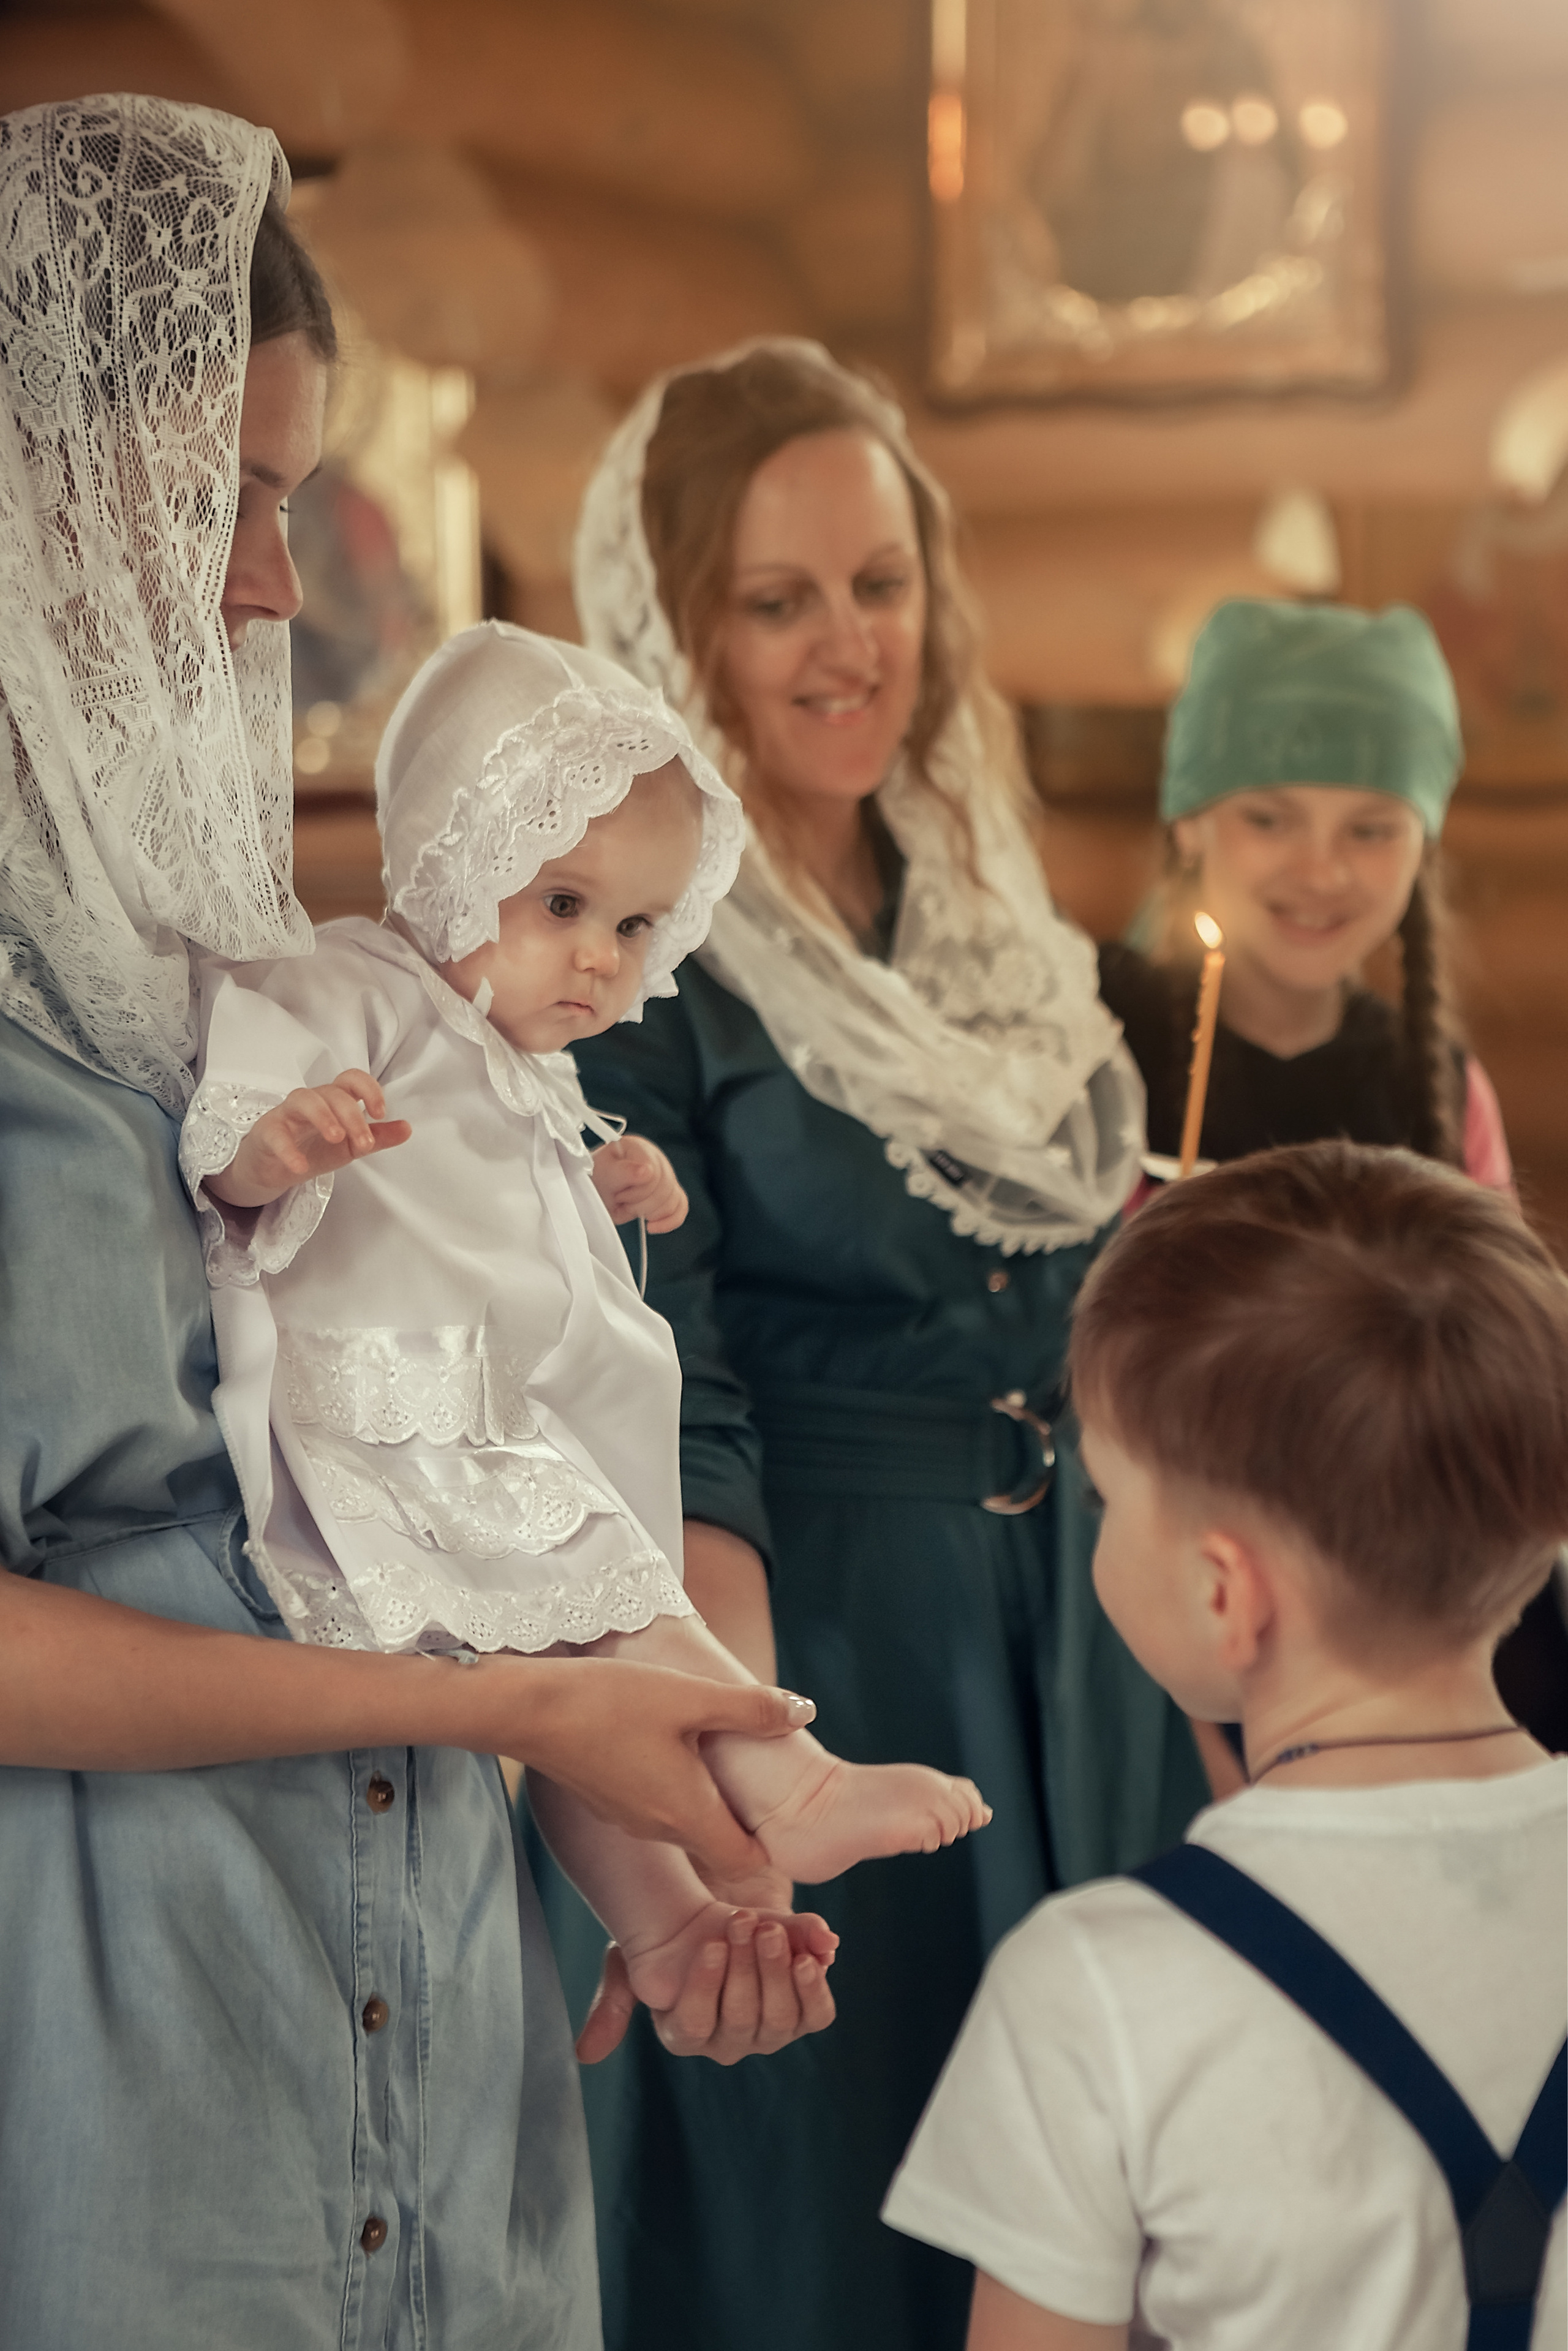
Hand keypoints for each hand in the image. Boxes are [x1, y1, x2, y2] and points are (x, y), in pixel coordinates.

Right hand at [207, 1069, 411, 1206]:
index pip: (351, 1079)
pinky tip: (301, 1166)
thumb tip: (407, 1128)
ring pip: (304, 1100)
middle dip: (353, 1116)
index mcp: (333, 1100)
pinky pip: (276, 1134)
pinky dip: (288, 1150)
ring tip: (337, 1138)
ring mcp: (287, 1114)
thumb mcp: (349, 1146)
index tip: (380, 1112)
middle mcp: (311, 1101)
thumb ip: (377, 1137)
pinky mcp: (267, 1132)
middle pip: (332, 1093)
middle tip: (364, 1144)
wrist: (273, 1169)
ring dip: (324, 1117)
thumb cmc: (311, 1148)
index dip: (368, 1089)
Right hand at [483, 1656, 817, 1888]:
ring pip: (686, 1824)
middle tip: (770, 1786)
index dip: (774, 1846)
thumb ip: (752, 1708)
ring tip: (725, 1758)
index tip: (790, 1816)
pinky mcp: (607, 1800)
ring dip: (708, 1801)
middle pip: (718, 1844)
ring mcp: (629, 1819)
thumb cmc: (612, 1703)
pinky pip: (656, 1808)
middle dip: (745, 1824)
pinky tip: (674, 1746)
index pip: (747, 1862)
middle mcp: (659, 1829)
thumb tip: (805, 1712)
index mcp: (688, 1815)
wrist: (529, 1710)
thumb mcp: (692, 1697)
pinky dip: (675, 1789)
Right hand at [576, 1908, 837, 2066]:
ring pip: (779, 2019)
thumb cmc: (674, 1939)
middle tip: (741, 1923)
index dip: (705, 1986)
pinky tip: (809, 1957)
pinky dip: (813, 1987)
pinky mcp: (805, 2014)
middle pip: (741, 2020)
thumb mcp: (631, 1963)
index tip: (709, 1942)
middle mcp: (728, 2042)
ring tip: (768, 1931)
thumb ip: (613, 2005)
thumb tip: (585, 2055)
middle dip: (744, 1968)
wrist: (724, 1912)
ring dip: (777, 1973)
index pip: (695, 2024)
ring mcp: (769, 2032)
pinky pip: (815, 2015)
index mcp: (685, 2034)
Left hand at [591, 1135, 687, 1231]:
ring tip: (631, 1206)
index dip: (636, 1192)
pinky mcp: (669, 1192)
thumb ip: (622, 1172)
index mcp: (638, 1148)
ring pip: (674, 1200)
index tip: (618, 1194)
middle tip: (621, 1201)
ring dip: (649, 1212)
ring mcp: (665, 1175)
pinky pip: (681, 1208)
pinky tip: (653, 1226)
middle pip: (665, 1188)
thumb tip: (647, 1171)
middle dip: (640, 1204)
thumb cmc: (597, 1179)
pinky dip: (668, 1221)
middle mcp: (656, 1158)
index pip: (653, 1173)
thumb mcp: (601, 1175)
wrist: (594, 1190)